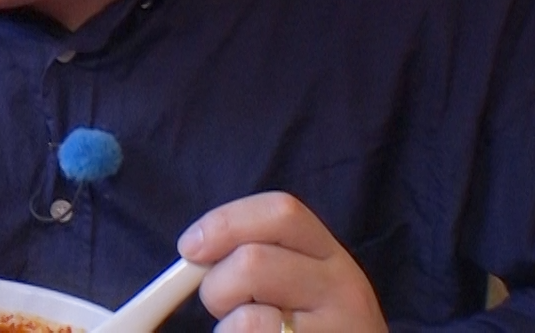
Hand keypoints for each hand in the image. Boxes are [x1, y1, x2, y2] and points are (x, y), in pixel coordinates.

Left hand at [180, 191, 385, 331]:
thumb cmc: (303, 323)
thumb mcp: (292, 282)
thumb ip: (255, 256)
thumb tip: (193, 248)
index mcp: (329, 255)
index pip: (281, 212)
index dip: (225, 222)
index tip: (190, 248)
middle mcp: (344, 287)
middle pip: (253, 261)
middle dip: (217, 287)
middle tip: (223, 309)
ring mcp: (339, 329)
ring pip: (249, 318)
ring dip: (228, 328)